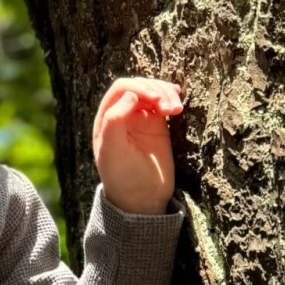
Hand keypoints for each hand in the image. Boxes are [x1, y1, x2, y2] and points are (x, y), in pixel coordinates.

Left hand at [92, 76, 183, 214]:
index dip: (139, 87)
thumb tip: (131, 94)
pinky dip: (172, 101)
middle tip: (170, 107)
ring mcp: (141, 118)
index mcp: (106, 118)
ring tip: (176, 110)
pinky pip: (164, 103)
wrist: (143, 199)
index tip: (155, 99)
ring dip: (167, 94)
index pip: (121, 89)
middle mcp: (123, 114)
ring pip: (154, 92)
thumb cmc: (123, 176)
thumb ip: (114, 121)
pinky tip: (178, 108)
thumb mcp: (112, 151)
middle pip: (140, 86)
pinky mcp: (158, 125)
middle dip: (156, 90)